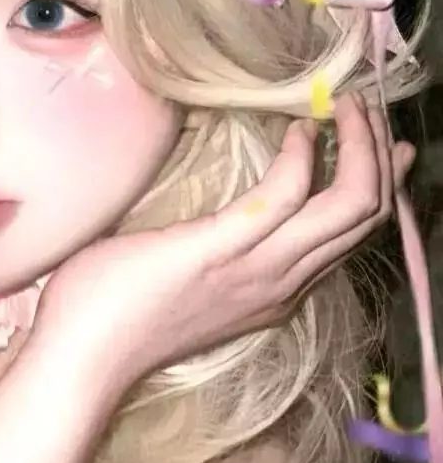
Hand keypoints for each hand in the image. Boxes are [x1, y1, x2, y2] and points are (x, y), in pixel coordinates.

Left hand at [33, 93, 411, 384]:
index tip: (381, 147)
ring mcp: (255, 270)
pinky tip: (297, 130)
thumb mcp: (187, 281)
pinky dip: (299, 158)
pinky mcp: (219, 249)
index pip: (349, 239)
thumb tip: (216, 218)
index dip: (376, 189)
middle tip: (372, 111)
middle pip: (364, 220)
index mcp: (272, 291)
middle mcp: (279, 284)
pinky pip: (283, 198)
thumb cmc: (113, 309)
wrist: (82, 355)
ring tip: (351, 106)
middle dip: (379, 159)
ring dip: (358, 149)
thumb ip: (213, 253)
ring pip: (348, 209)